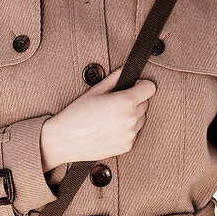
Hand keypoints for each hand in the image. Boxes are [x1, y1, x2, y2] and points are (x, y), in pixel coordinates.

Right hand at [40, 67, 156, 170]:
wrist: (66, 140)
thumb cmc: (77, 114)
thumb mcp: (96, 90)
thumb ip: (115, 77)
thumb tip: (126, 69)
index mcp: (125, 101)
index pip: (150, 88)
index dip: (142, 84)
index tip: (135, 86)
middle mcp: (131, 119)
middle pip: (146, 103)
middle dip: (135, 100)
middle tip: (115, 102)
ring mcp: (130, 134)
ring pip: (141, 119)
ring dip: (132, 115)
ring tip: (111, 116)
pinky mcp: (127, 146)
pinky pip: (134, 133)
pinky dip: (126, 130)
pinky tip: (110, 128)